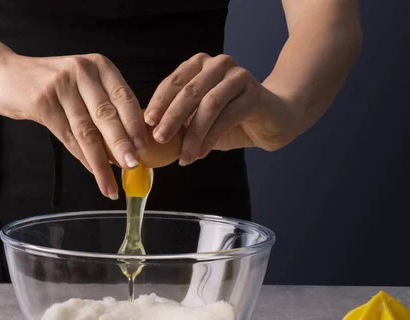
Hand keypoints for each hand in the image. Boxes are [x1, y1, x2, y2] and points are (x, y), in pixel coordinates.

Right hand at [0, 52, 147, 198]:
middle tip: (134, 167)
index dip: (136, 125)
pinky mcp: (42, 102)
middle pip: (106, 115)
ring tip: (111, 182)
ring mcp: (60, 86)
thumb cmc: (50, 83)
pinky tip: (92, 172)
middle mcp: (82, 72)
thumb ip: (104, 105)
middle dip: (122, 145)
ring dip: (101, 161)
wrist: (5, 75)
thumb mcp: (82, 84)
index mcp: (99, 66)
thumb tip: (131, 144)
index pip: (124, 98)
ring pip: (86, 131)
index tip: (146, 148)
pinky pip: (67, 136)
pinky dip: (82, 158)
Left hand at [144, 53, 301, 164]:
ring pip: (209, 105)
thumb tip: (148, 136)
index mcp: (200, 65)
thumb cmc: (229, 118)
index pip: (173, 81)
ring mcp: (238, 76)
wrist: (272, 119)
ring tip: (184, 156)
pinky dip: (210, 138)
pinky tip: (200, 153)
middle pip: (189, 91)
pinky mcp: (254, 93)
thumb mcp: (198, 119)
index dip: (159, 102)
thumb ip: (178, 121)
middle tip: (160, 139)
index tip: (147, 123)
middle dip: (172, 118)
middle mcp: (219, 65)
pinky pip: (227, 117)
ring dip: (193, 134)